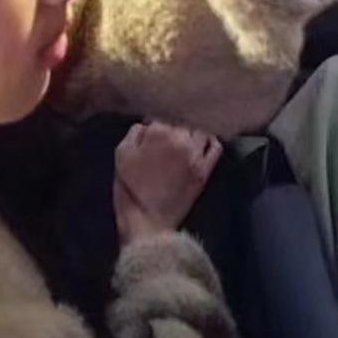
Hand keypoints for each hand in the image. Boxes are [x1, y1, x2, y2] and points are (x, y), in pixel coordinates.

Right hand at [114, 122, 221, 244]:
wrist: (147, 221)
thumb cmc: (129, 187)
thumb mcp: (121, 154)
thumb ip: (135, 132)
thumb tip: (147, 125)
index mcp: (160, 132)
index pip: (161, 115)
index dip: (153, 122)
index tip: (149, 131)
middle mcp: (182, 139)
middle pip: (181, 121)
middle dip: (173, 126)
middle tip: (165, 136)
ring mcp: (197, 155)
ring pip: (199, 130)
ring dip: (191, 131)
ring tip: (183, 138)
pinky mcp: (205, 171)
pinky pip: (216, 148)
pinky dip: (210, 141)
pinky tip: (202, 143)